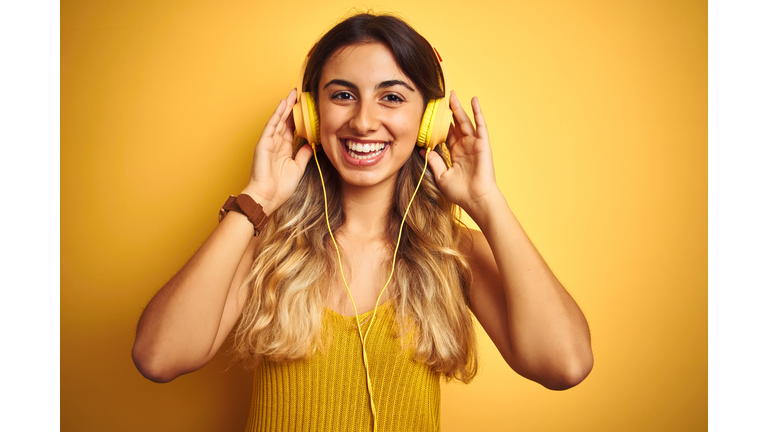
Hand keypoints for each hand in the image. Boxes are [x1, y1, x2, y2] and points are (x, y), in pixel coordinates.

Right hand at [241, 89, 312, 214]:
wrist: (268, 197)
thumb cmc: (280, 187)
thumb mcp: (297, 169)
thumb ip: (304, 155)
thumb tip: (311, 145)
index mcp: (284, 149)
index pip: (292, 129)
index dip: (298, 118)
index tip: (305, 108)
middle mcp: (276, 143)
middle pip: (285, 121)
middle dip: (292, 108)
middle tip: (299, 94)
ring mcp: (269, 142)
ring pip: (279, 120)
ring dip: (285, 107)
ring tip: (292, 94)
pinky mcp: (263, 143)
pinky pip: (271, 126)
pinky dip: (277, 114)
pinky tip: (283, 104)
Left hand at [422, 92, 499, 215]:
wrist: (475, 199)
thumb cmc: (460, 192)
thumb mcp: (441, 176)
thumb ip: (434, 161)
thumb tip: (424, 150)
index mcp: (455, 153)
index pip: (447, 134)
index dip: (440, 124)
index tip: (432, 114)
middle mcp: (465, 146)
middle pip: (455, 124)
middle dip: (449, 111)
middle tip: (442, 98)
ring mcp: (474, 144)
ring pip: (465, 121)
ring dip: (459, 108)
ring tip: (453, 95)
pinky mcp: (482, 143)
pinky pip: (480, 125)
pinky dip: (478, 112)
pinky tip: (474, 101)